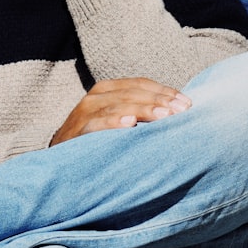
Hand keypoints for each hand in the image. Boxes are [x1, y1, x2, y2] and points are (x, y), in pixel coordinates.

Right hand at [50, 77, 190, 145]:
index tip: (188, 104)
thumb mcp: (120, 122)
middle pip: (132, 93)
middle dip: (159, 102)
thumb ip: (141, 114)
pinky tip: (130, 125)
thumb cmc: (98, 141)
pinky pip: (95, 125)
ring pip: (117, 105)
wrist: (60, 163)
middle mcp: (95, 97)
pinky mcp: (74, 132)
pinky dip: (112, 123)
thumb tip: (178, 113)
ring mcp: (83, 113)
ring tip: (164, 117)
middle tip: (182, 112)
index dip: (165, 92)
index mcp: (108, 90)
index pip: (141, 84)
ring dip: (142, 110)